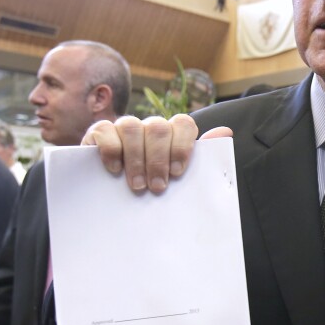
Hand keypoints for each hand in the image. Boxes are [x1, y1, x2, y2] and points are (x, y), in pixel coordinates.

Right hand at [82, 114, 231, 192]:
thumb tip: (226, 131)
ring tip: (137, 185)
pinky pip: (105, 130)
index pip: (183, 123)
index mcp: (171, 135)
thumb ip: (200, 158)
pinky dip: (111, 149)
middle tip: (158, 187)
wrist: (112, 201)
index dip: (182, 145)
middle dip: (158, 159)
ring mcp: (123, 127)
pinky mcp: (98, 133)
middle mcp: (148, 127)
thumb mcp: (175, 179)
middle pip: (158, 127)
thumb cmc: (151, 188)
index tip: (178, 172)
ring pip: (132, 126)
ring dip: (136, 158)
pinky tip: (114, 169)